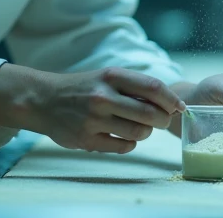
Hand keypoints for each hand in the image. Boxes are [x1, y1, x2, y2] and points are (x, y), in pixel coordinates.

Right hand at [0, 65, 184, 153]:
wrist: (43, 99)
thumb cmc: (84, 87)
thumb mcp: (107, 76)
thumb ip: (136, 87)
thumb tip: (171, 103)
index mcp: (111, 76)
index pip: (154, 87)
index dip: (171, 99)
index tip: (179, 107)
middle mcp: (103, 96)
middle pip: (150, 114)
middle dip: (163, 119)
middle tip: (162, 120)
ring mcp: (93, 119)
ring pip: (139, 133)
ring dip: (146, 133)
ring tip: (139, 127)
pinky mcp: (86, 139)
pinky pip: (123, 147)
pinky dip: (130, 143)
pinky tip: (123, 136)